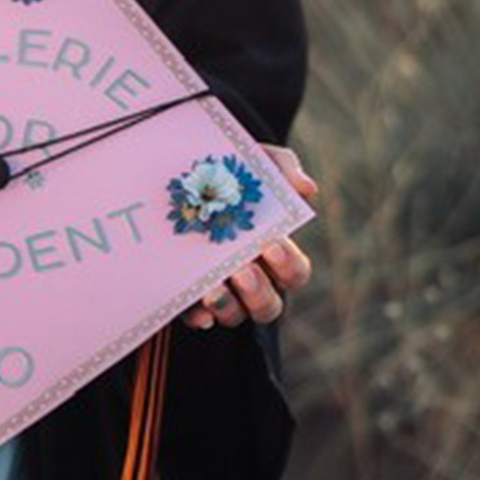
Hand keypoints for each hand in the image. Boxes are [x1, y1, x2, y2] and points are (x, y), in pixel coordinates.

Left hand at [180, 144, 318, 330]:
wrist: (173, 172)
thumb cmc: (225, 171)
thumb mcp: (252, 161)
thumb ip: (281, 168)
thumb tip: (306, 188)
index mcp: (273, 252)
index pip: (294, 272)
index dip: (288, 265)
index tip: (271, 244)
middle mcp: (250, 277)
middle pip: (270, 304)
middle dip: (259, 292)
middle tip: (242, 270)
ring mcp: (220, 290)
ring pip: (236, 315)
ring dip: (229, 307)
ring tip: (213, 289)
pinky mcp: (187, 296)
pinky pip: (198, 318)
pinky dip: (198, 318)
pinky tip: (195, 310)